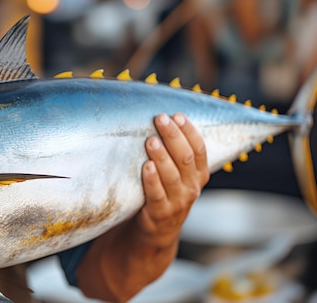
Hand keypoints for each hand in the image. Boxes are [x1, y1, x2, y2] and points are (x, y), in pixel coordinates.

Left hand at [138, 112, 208, 246]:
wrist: (158, 230)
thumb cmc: (165, 192)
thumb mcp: (177, 175)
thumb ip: (175, 153)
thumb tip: (164, 120)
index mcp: (199, 175)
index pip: (199, 149)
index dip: (190, 131)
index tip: (177, 115)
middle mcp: (192, 187)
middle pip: (185, 158)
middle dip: (173, 136)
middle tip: (160, 119)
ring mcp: (178, 201)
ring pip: (172, 176)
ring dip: (162, 156)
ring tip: (151, 140)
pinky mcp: (161, 213)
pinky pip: (157, 194)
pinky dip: (152, 180)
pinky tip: (146, 166)